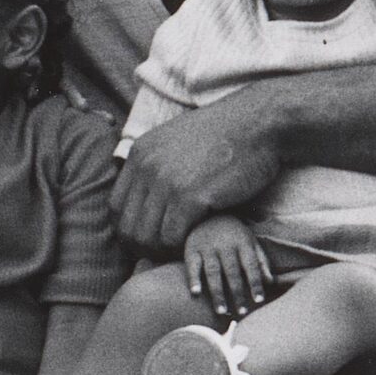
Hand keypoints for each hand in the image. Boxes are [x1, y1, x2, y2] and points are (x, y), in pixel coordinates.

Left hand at [116, 90, 283, 254]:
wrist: (260, 122)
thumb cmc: (226, 135)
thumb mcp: (177, 140)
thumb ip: (156, 165)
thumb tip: (144, 197)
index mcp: (139, 153)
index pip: (115, 206)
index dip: (130, 228)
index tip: (148, 238)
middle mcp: (146, 166)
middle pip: (127, 225)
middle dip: (143, 246)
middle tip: (165, 252)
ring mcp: (166, 181)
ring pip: (147, 236)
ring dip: (162, 250)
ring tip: (181, 249)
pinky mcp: (190, 196)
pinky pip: (172, 237)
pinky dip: (181, 246)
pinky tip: (196, 241)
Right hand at [183, 216, 271, 319]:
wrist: (209, 214)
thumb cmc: (234, 234)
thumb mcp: (250, 243)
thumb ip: (261, 262)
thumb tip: (271, 282)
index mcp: (243, 243)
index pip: (251, 266)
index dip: (255, 283)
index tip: (258, 301)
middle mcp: (225, 245)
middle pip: (232, 272)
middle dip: (237, 293)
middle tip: (242, 312)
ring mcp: (207, 247)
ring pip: (213, 272)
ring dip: (217, 292)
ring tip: (222, 311)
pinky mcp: (191, 249)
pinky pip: (192, 266)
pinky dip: (193, 279)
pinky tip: (196, 294)